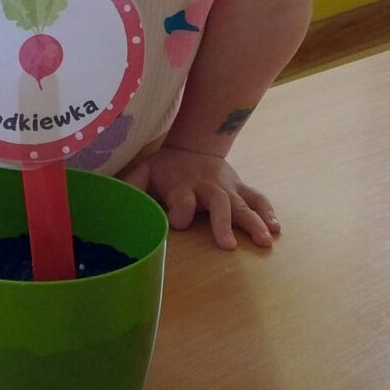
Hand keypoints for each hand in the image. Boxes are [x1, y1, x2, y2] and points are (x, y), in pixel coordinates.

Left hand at [120, 144, 278, 251]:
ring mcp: (227, 188)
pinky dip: (267, 212)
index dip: (178, 212)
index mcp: (181, 185)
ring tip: (264, 240)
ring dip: (254, 222)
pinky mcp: (240, 189)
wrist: (196, 143)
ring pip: (242, 204)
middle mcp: (206, 187)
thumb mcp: (144, 171)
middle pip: (216, 203)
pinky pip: (257, 199)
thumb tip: (114, 201)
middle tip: (228, 245)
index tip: (176, 223)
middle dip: (222, 223)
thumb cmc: (166, 167)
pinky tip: (275, 228)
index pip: (181, 201)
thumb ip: (131, 186)